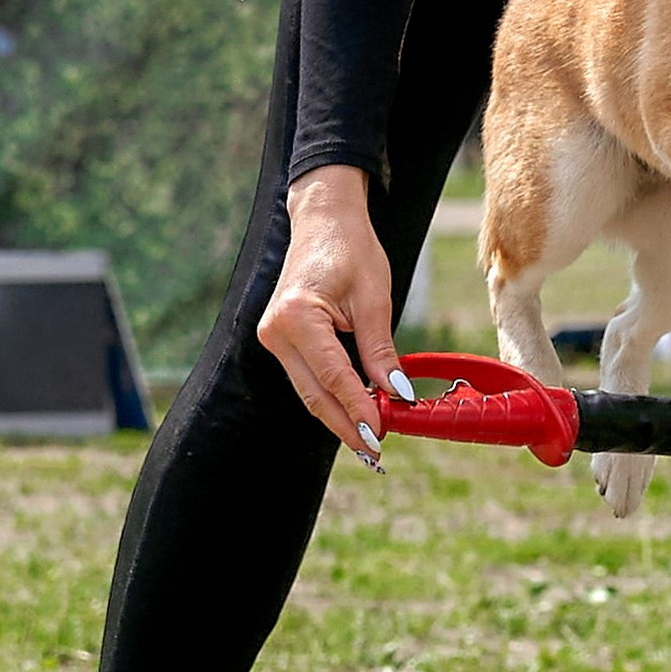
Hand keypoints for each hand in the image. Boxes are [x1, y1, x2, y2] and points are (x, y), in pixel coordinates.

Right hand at [257, 165, 407, 463]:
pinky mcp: (280, 338)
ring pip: (309, 390)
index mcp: (297, 317)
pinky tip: (355, 412)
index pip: (332, 376)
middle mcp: (275, 331)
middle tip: (376, 452)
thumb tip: (398, 394)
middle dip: (346, 424)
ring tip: (370, 439)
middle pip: (314, 393)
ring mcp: (272, 336)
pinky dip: (331, 394)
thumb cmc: (352, 250)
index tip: (382, 434)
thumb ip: (380, 351)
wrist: (325, 219)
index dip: (358, 409)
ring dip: (339, 415)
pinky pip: (307, 376)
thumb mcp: (375, 299)